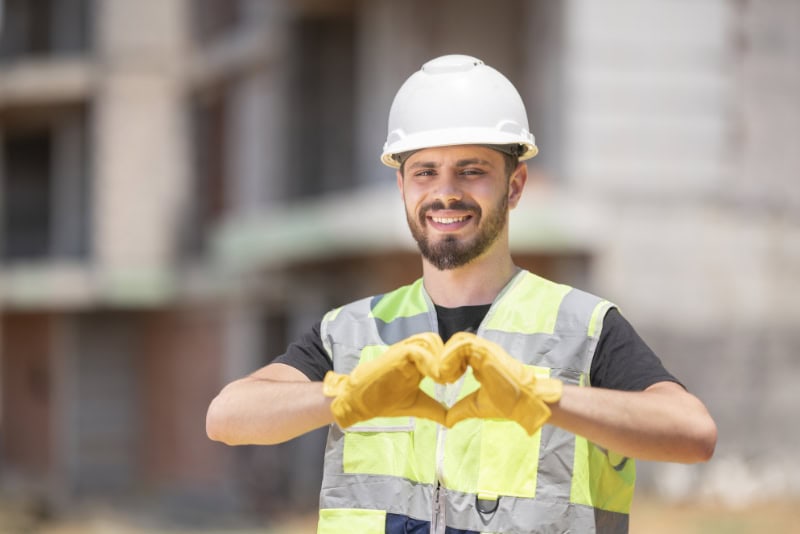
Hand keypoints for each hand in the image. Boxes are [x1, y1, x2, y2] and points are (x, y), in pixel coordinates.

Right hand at [323, 332, 445, 427]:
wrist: (358, 401)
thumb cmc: (384, 401)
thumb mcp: (417, 405)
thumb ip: (436, 410)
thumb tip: (453, 421)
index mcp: (419, 361)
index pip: (441, 349)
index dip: (452, 360)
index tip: (456, 378)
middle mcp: (412, 352)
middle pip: (437, 341)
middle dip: (448, 356)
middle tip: (452, 378)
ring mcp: (403, 352)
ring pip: (430, 340)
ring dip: (440, 358)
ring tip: (442, 379)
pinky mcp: (395, 355)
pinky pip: (418, 351)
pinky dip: (430, 362)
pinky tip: (435, 378)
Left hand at [441, 332, 562, 434]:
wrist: (527, 403)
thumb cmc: (506, 403)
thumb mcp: (475, 406)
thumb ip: (460, 410)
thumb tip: (446, 422)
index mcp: (479, 360)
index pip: (457, 349)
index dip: (447, 361)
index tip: (446, 381)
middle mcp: (482, 351)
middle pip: (456, 340)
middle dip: (445, 356)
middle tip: (445, 377)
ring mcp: (486, 349)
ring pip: (459, 339)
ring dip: (447, 357)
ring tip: (449, 377)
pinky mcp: (488, 352)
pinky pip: (464, 345)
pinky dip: (452, 358)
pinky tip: (453, 376)